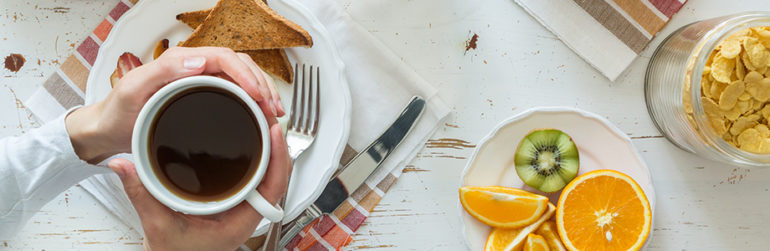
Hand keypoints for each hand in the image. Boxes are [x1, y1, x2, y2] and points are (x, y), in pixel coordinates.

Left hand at [65, 46, 284, 162]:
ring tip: (274, 113)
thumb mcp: (136, 89)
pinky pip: (236, 93)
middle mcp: (194, 67)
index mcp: (181, 61)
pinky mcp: (204, 96)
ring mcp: (200, 81)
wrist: (109, 131)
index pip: (225, 58)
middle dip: (262, 85)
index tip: (258, 96)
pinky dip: (253, 101)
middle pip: (240, 66)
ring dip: (263, 92)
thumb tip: (200, 60)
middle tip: (272, 109)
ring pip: (242, 78)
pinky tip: (262, 115)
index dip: (247, 75)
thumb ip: (164, 71)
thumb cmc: (118, 113)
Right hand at [107, 118, 291, 250]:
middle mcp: (249, 213)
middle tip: (267, 113)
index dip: (279, 158)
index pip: (273, 187)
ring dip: (269, 147)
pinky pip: (257, 176)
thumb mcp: (157, 225)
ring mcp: (245, 206)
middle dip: (276, 143)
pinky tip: (253, 137)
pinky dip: (258, 155)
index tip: (274, 132)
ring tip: (262, 118)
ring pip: (269, 173)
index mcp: (241, 222)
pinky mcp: (237, 200)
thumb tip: (122, 166)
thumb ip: (140, 195)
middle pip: (276, 174)